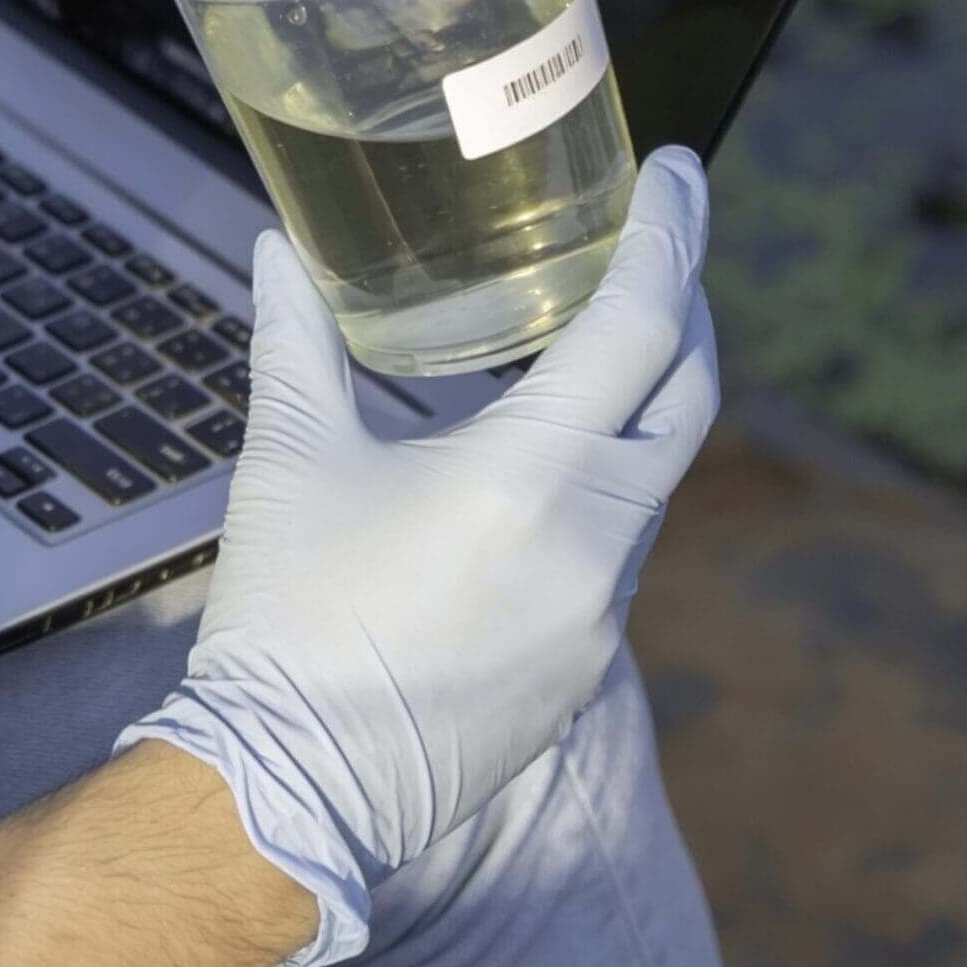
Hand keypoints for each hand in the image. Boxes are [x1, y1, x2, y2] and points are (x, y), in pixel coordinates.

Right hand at [119, 147, 720, 966]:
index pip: (644, 324)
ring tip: (596, 352)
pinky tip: (548, 477)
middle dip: (684, 311)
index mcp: (532, 474)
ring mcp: (599, 615)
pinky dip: (604, 493)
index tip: (680, 174)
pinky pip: (618, 554)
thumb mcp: (290, 459)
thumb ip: (297, 339)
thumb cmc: (287, 620)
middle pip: (687, 398)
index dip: (670, 237)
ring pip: (654, 482)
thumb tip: (279, 248)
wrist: (288, 793)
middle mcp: (593, 541)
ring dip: (641, 409)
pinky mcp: (584, 670)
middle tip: (661, 246)